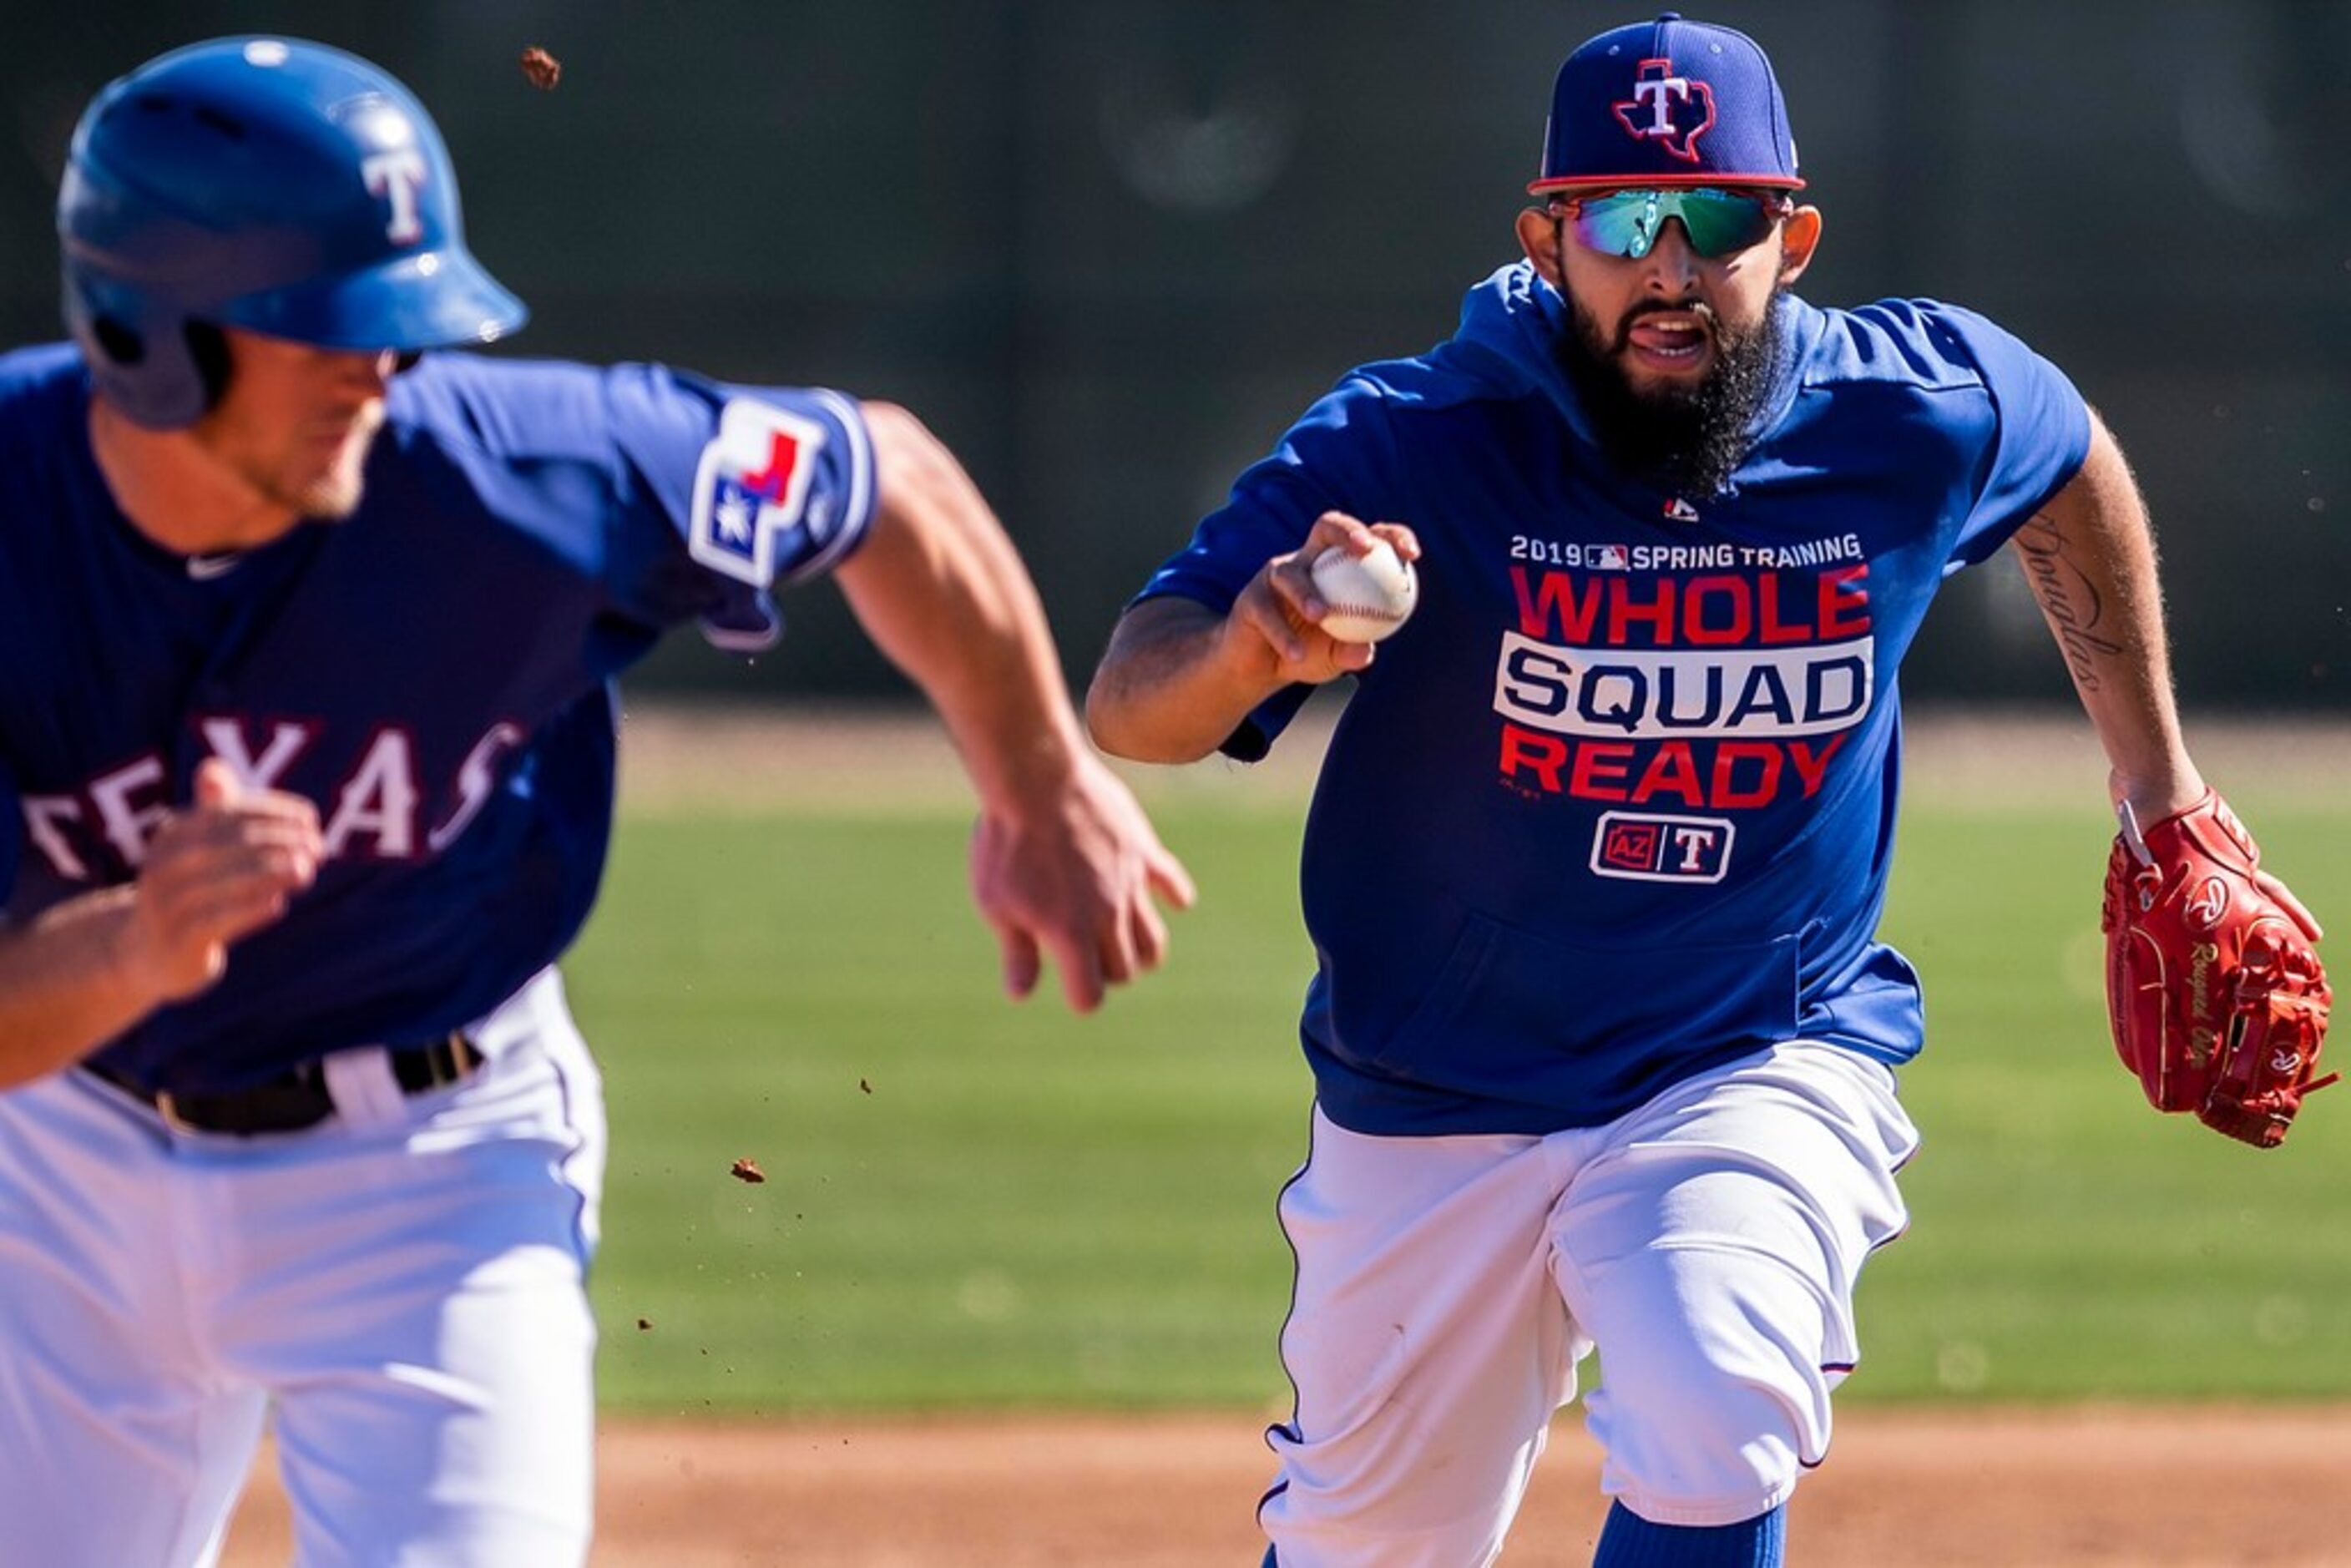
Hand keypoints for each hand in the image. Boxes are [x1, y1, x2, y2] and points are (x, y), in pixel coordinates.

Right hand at [116, 758, 322, 1004]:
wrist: (148, 952)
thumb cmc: (191, 890)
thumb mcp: (199, 849)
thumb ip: (216, 811)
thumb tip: (213, 767)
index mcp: (172, 835)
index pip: (226, 812)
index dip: (272, 811)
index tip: (311, 819)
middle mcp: (163, 866)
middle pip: (227, 844)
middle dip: (278, 841)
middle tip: (318, 847)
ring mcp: (166, 905)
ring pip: (222, 882)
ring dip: (270, 873)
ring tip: (306, 871)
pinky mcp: (177, 942)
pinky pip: (215, 922)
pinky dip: (248, 910)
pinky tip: (278, 903)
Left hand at [968, 752, 1195, 1012]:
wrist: (1035, 779)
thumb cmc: (1007, 844)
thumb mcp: (996, 903)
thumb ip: (1016, 952)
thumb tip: (1021, 994)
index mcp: (1070, 934)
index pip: (1090, 995)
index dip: (1081, 998)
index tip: (1070, 986)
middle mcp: (1108, 916)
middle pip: (1125, 969)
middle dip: (1107, 972)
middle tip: (1086, 956)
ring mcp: (1130, 883)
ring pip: (1153, 940)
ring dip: (1141, 951)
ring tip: (1122, 941)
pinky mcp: (1142, 851)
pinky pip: (1172, 882)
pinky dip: (1175, 896)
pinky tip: (1172, 900)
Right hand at [1225, 511, 1421, 685]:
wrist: (1261, 669)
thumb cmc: (1308, 653)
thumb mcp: (1336, 657)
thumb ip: (1352, 652)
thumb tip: (1368, 651)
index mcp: (1336, 565)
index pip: (1367, 539)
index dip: (1391, 537)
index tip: (1412, 554)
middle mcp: (1306, 560)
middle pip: (1327, 527)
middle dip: (1348, 531)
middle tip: (1365, 550)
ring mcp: (1276, 575)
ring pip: (1292, 574)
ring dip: (1307, 593)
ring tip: (1321, 616)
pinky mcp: (1251, 598)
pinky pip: (1268, 612)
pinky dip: (1283, 635)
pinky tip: (1296, 654)